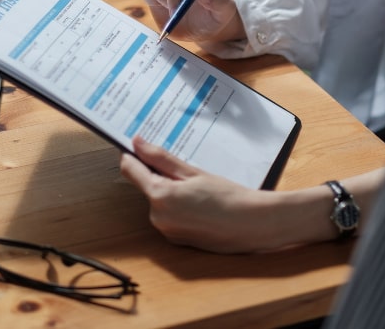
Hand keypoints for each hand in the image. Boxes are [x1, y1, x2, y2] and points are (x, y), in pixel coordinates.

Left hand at [120, 136, 275, 252]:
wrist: (254, 225)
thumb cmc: (228, 197)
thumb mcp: (193, 172)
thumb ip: (161, 158)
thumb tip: (137, 144)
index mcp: (160, 197)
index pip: (130, 169)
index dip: (132, 154)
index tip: (137, 144)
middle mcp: (158, 217)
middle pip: (146, 185)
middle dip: (160, 174)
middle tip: (185, 167)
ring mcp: (167, 231)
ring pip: (158, 200)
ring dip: (170, 190)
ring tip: (198, 186)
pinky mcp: (176, 239)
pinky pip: (169, 215)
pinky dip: (178, 206)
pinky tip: (199, 202)